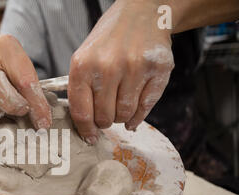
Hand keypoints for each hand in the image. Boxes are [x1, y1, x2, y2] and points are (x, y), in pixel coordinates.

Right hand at [0, 34, 51, 128]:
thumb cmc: (8, 63)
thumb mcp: (25, 70)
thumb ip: (33, 93)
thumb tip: (41, 123)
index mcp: (5, 45)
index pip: (22, 78)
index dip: (35, 104)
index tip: (42, 121)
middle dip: (8, 103)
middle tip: (20, 111)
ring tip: (0, 108)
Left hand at [68, 0, 173, 142]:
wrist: (142, 13)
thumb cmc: (109, 40)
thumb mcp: (84, 58)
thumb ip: (81, 90)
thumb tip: (86, 127)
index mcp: (83, 65)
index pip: (82, 112)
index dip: (86, 130)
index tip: (89, 137)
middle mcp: (108, 66)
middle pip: (104, 117)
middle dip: (105, 121)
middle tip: (107, 113)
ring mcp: (134, 68)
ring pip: (125, 115)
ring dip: (122, 116)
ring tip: (120, 103)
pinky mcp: (158, 70)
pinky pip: (146, 107)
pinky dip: (139, 115)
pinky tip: (134, 112)